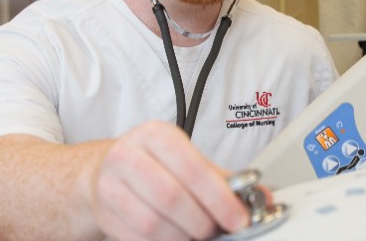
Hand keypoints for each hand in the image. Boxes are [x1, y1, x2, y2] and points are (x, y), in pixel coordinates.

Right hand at [92, 121, 248, 239]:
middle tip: (214, 231)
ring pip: (152, 224)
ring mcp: (110, 185)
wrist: (106, 170)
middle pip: (171, 198)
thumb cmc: (154, 164)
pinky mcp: (103, 213)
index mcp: (156, 135)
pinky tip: (174, 238)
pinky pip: (137, 239)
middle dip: (201, 222)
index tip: (238, 219)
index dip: (220, 199)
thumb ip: (223, 179)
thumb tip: (262, 197)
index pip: (193, 169)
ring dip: (182, 237)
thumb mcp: (186, 159)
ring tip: (194, 235)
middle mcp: (128, 156)